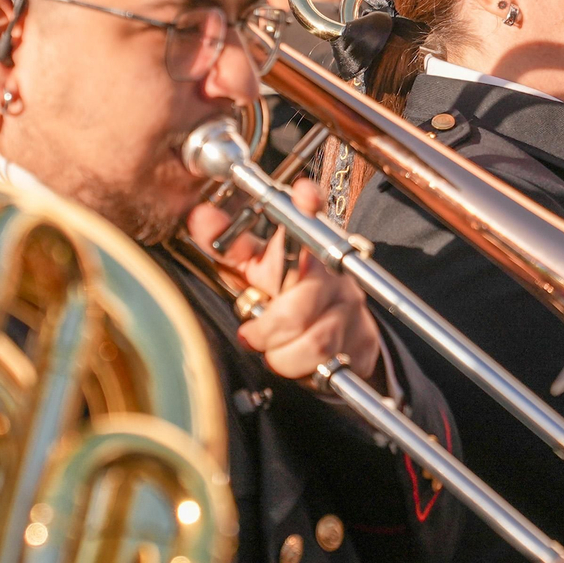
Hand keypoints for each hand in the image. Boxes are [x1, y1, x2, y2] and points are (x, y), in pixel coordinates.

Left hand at [187, 178, 384, 389]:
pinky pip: (328, 361)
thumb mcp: (257, 270)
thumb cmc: (287, 297)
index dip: (308, 206)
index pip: (310, 219)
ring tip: (273, 351)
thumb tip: (199, 216)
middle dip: (269, 328)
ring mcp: (352, 306)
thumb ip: (227, 245)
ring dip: (283, 354)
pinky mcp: (363, 338)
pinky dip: (300, 369)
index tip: (302, 194)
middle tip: (252, 335)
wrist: (333, 339)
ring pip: (316, 338)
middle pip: (305, 299)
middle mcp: (334, 272)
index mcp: (304, 248)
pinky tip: (296, 362)